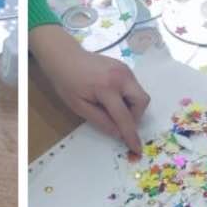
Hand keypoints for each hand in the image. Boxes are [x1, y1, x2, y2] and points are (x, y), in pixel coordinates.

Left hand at [30, 25, 150, 152]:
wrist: (64, 57)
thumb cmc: (67, 83)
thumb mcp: (79, 106)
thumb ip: (101, 121)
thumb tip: (119, 134)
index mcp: (107, 88)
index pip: (124, 116)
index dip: (131, 135)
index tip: (137, 148)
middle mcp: (121, 77)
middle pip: (142, 102)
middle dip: (136, 116)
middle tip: (119, 121)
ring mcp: (125, 70)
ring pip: (140, 94)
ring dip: (132, 106)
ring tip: (112, 108)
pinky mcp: (125, 67)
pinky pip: (134, 86)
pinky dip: (128, 96)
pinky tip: (112, 97)